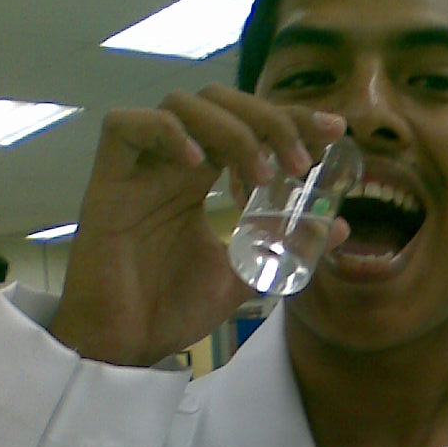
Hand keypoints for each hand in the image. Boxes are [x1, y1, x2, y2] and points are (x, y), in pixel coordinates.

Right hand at [48, 87, 346, 366]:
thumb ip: (285, 247)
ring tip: (256, 176)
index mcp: (203, 177)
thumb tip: (340, 226)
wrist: (127, 345)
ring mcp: (140, 169)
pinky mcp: (106, 182)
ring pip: (180, 104)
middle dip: (268, 119)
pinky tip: (195, 164)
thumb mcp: (245, 275)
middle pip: (219, 101)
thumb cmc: (174, 309)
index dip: (290, 117)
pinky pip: (124, 126)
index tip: (332, 130)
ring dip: (229, 129)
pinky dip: (165, 132)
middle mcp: (173, 164)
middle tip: (300, 161)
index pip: (249, 124)